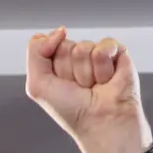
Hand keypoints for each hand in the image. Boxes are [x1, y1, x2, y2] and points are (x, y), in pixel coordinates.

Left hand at [26, 28, 152, 152]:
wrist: (101, 122)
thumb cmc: (71, 111)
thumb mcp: (38, 85)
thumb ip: (35, 52)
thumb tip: (59, 31)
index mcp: (54, 64)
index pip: (46, 45)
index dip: (52, 67)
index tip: (61, 85)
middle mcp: (74, 58)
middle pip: (65, 46)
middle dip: (69, 70)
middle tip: (79, 88)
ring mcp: (95, 54)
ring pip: (84, 47)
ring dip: (87, 73)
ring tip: (94, 87)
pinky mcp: (117, 53)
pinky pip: (105, 45)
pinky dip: (104, 66)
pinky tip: (108, 80)